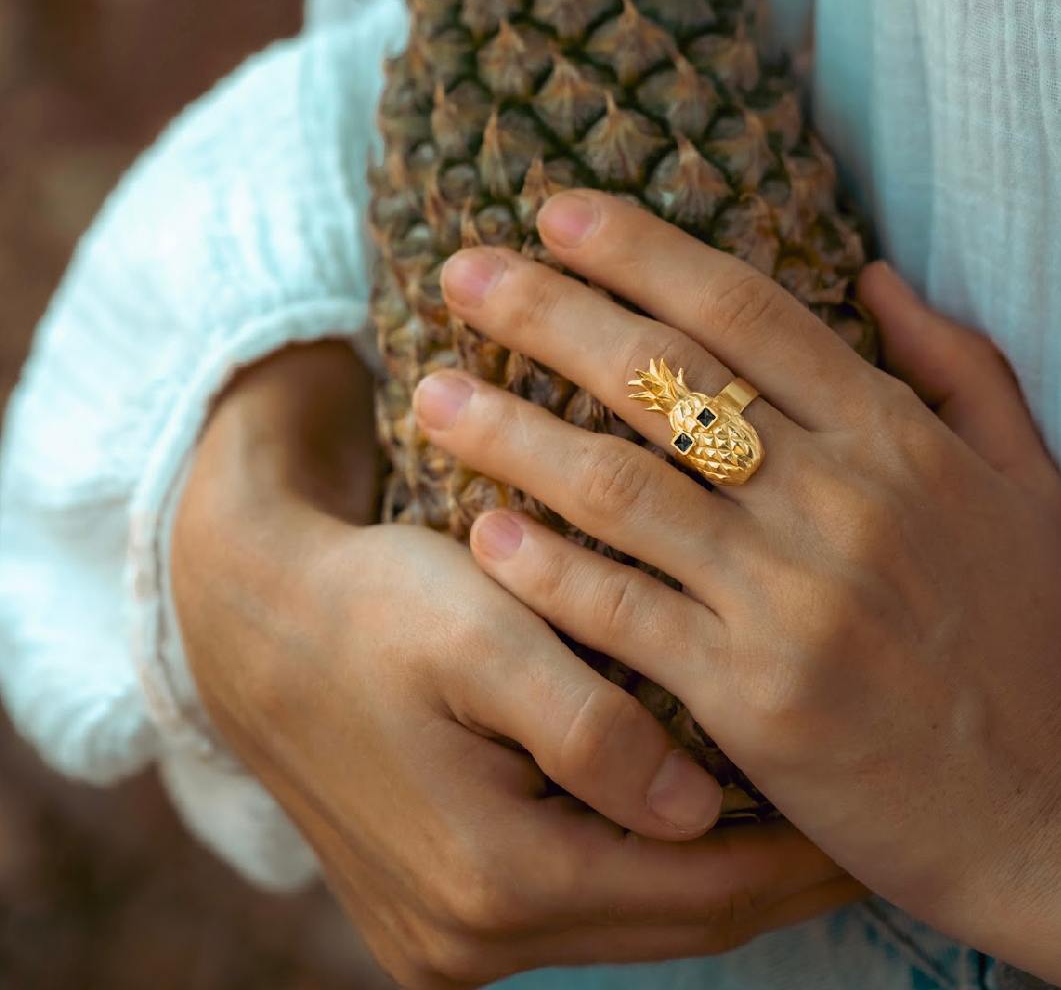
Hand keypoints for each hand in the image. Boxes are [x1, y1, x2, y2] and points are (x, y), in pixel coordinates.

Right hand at [172, 340, 858, 989]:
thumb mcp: (479, 632)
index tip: (865, 809)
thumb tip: (698, 812)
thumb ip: (586, 725)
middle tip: (853, 817)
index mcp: (488, 875)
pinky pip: (574, 906)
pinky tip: (687, 813)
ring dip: (709, 874)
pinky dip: (642, 866)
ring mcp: (442, 941)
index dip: (791, 855)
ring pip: (626, 919)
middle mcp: (465, 937)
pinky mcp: (432, 919)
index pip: (690, 891)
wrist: (253, 622)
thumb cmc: (374, 605)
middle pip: (667, 921)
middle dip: (768, 874)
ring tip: (791, 813)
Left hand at [415, 192, 1060, 981]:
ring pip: (621, 486)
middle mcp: (837, 499)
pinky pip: (625, 613)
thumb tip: (875, 276)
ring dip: (512, 433)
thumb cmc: (1042, 643)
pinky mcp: (754, 698)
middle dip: (547, 311)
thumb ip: (960, 369)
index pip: (744, 309)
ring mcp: (791, 598)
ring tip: (428, 395)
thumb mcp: (1034, 483)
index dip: (640, 250)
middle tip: (459, 272)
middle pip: (663, 376)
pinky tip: (483, 532)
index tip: (557, 211)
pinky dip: (549, 569)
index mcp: (896, 437)